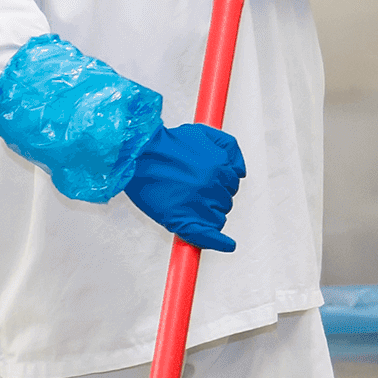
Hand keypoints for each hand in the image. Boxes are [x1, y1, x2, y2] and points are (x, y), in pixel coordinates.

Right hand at [124, 121, 243, 252]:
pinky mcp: (185, 220)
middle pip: (226, 202)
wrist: (137, 153)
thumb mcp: (204, 132)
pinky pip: (209, 236)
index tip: (207, 186)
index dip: (219, 186)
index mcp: (220, 166)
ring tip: (187, 204)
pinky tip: (228, 245)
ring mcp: (201, 204)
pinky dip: (219, 242)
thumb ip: (229, 147)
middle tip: (191, 192)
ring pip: (218, 217)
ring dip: (207, 214)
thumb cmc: (164, 144)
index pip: (232, 184)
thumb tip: (240, 171)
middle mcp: (214, 185)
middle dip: (212, 199)